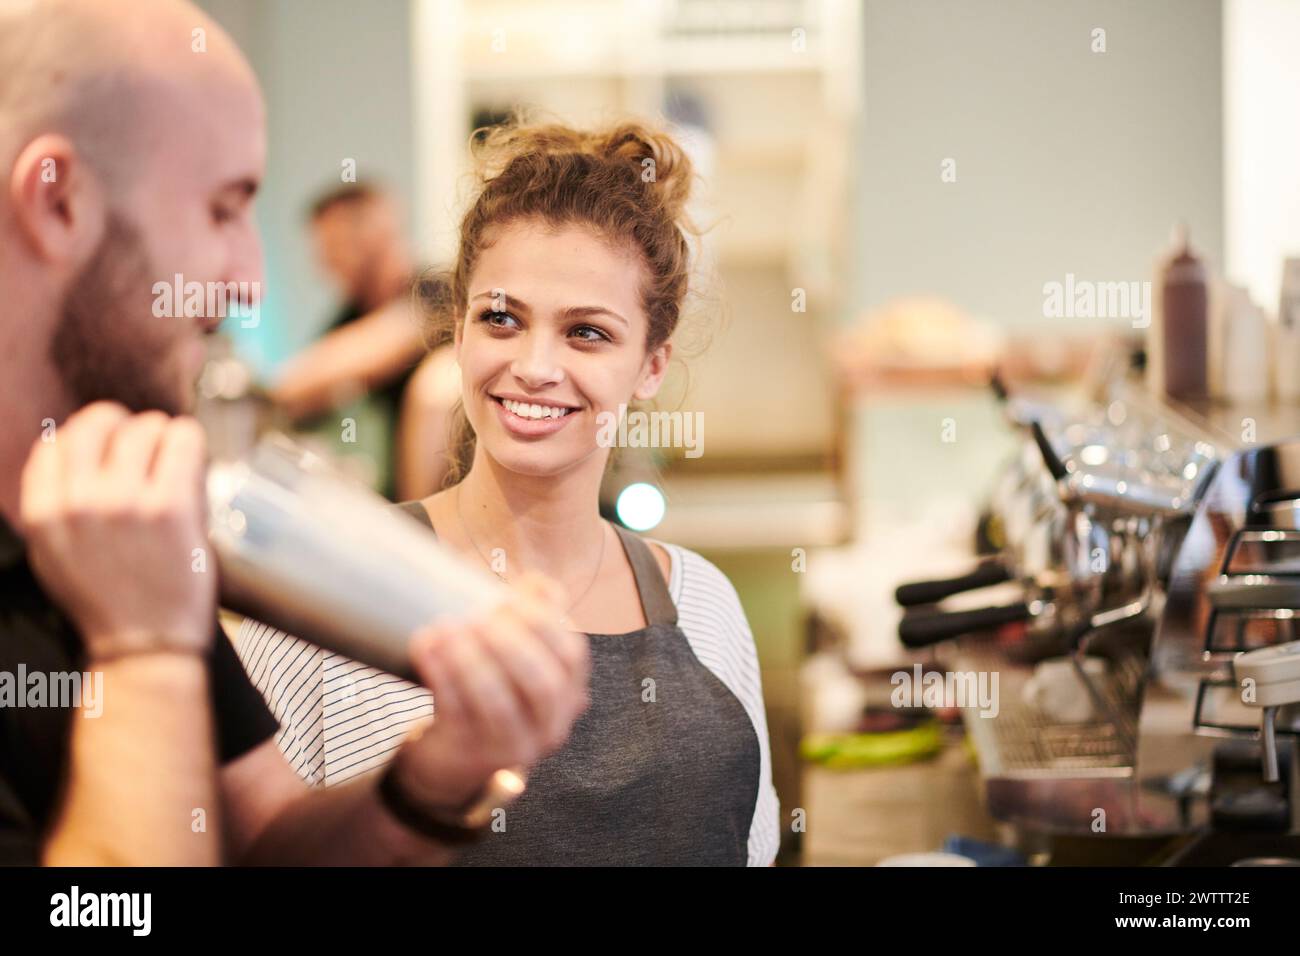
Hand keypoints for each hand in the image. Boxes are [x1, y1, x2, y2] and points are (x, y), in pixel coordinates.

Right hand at [19, 402, 214, 660]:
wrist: (147, 644)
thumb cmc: (108, 600)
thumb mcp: (56, 553)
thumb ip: (56, 502)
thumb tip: (65, 447)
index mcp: (44, 513)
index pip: (55, 443)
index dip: (84, 435)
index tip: (106, 440)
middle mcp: (80, 502)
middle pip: (98, 424)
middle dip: (122, 425)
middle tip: (143, 438)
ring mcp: (127, 502)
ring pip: (144, 427)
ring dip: (161, 432)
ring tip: (170, 450)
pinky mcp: (172, 506)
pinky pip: (183, 441)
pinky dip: (189, 439)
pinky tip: (190, 451)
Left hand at [393, 571, 590, 809]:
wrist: (457, 756)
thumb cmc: (494, 692)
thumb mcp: (520, 663)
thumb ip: (531, 622)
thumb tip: (535, 581)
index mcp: (569, 694)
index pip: (572, 656)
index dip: (545, 623)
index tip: (510, 598)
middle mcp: (549, 725)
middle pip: (543, 684)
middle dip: (510, 645)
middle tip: (477, 616)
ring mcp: (511, 745)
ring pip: (498, 704)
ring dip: (470, 660)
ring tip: (447, 626)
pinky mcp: (470, 753)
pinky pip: (456, 712)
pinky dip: (440, 675)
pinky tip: (426, 645)